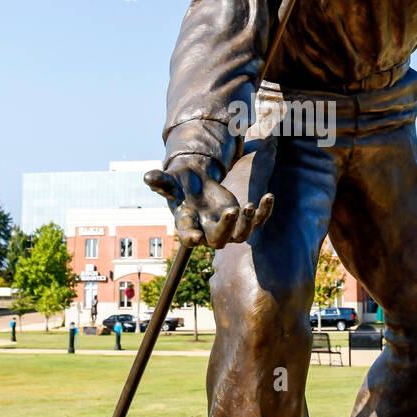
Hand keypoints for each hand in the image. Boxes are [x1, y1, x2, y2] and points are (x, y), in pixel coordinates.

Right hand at [144, 159, 272, 248]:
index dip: (192, 238)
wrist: (194, 185)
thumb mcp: (169, 181)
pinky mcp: (241, 219)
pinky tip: (268, 196)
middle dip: (226, 227)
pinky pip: (257, 221)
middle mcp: (208, 231)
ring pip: (240, 236)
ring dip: (246, 223)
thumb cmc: (178, 185)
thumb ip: (160, 181)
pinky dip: (264, 211)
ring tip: (248, 205)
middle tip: (232, 210)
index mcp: (187, 226)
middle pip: (219, 240)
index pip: (189, 238)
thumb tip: (148, 176)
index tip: (195, 237)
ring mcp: (227, 228)